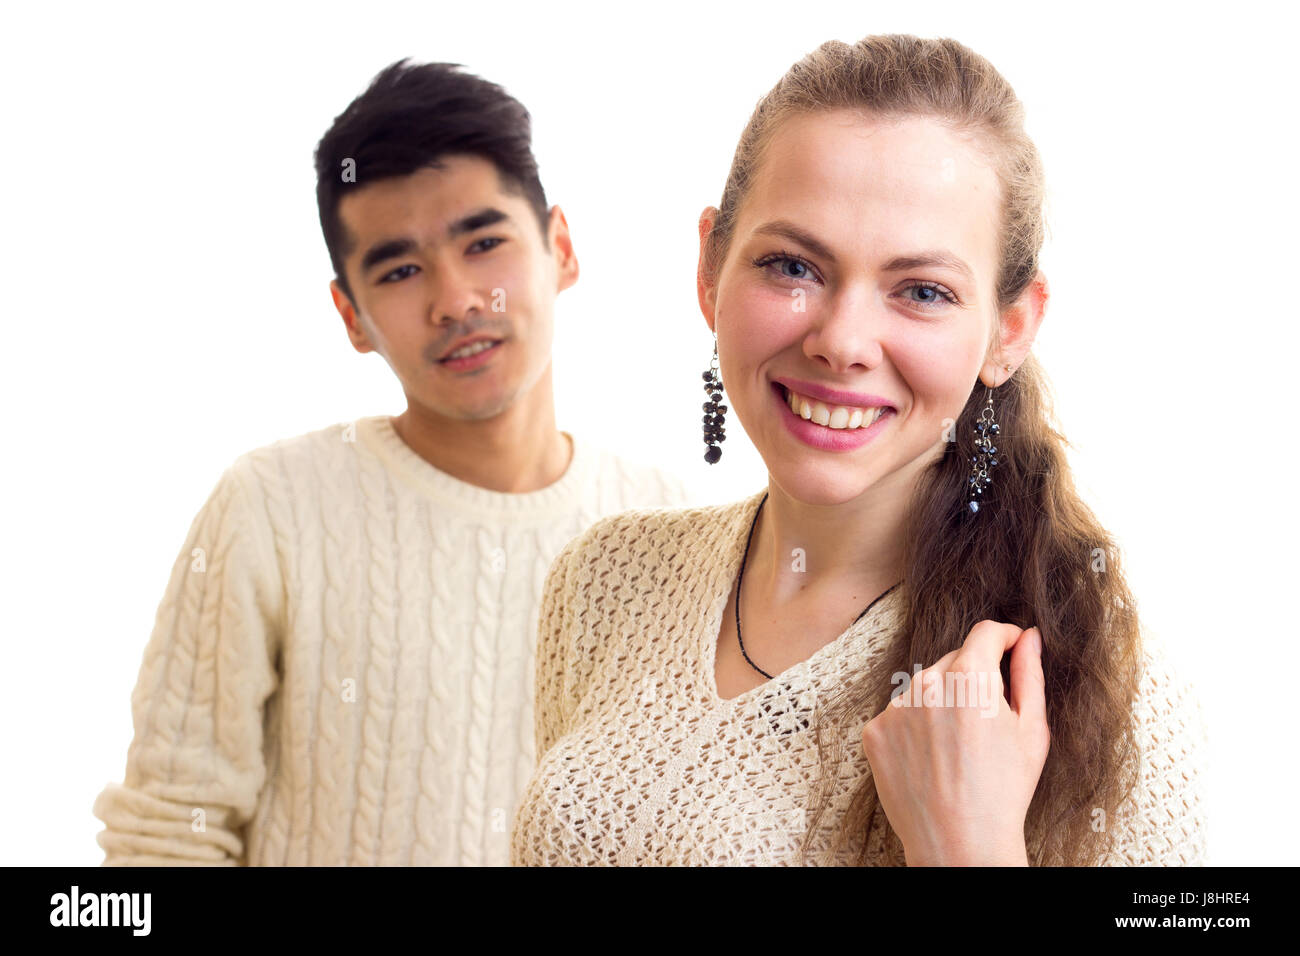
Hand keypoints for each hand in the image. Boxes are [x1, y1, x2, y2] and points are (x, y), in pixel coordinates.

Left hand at [860, 621, 1049, 865]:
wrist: (960, 844)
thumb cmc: (1005, 790)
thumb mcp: (1032, 730)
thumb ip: (1029, 674)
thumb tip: (1028, 636)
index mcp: (970, 678)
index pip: (985, 632)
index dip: (1003, 636)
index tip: (1010, 645)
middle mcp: (927, 684)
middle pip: (954, 658)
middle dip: (974, 676)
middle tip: (987, 719)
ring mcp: (895, 708)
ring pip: (925, 686)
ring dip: (942, 700)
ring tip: (958, 746)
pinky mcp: (874, 731)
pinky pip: (899, 713)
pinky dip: (915, 726)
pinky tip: (931, 757)